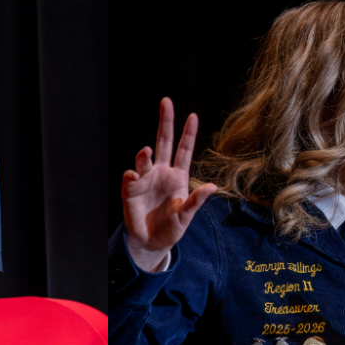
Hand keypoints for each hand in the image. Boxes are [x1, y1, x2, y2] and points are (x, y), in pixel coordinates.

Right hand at [122, 97, 216, 271]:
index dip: (188, 134)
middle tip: (166, 101)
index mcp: (178, 176)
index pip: (184, 150)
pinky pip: (131, 179)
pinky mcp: (131, 191)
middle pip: (163, 142)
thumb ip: (197, 201)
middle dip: (165, 121)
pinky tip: (133, 176)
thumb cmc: (171, 228)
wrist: (151, 243)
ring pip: (145, 159)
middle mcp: (161, 172)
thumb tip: (213, 186)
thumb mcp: (187, 216)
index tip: (193, 116)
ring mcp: (146, 180)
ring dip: (145, 154)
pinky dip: (131, 175)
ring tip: (146, 152)